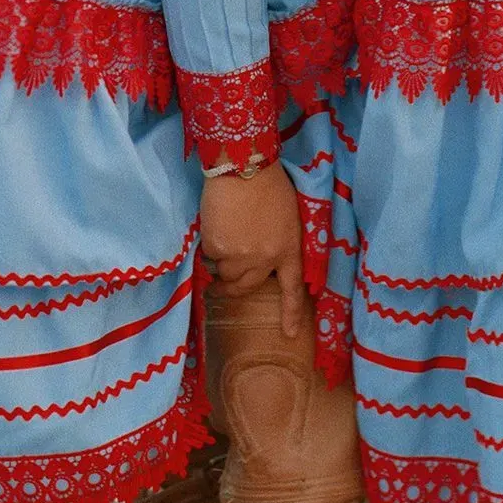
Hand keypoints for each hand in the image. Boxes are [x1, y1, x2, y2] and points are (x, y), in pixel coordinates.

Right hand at [200, 162, 306, 337]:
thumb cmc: (270, 184)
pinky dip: (211, 245)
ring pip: (225, 273)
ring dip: (222, 260)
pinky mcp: (218, 248)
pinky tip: (217, 223)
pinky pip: (210, 256)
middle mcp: (265, 259)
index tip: (289, 335)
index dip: (290, 313)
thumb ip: (278, 240)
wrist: (244, 167)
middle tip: (225, 278)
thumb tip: (262, 258)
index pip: (291, 288)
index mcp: (288, 249)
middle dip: (235, 283)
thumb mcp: (288, 216)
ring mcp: (240, 257)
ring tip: (225, 233)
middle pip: (247, 286)